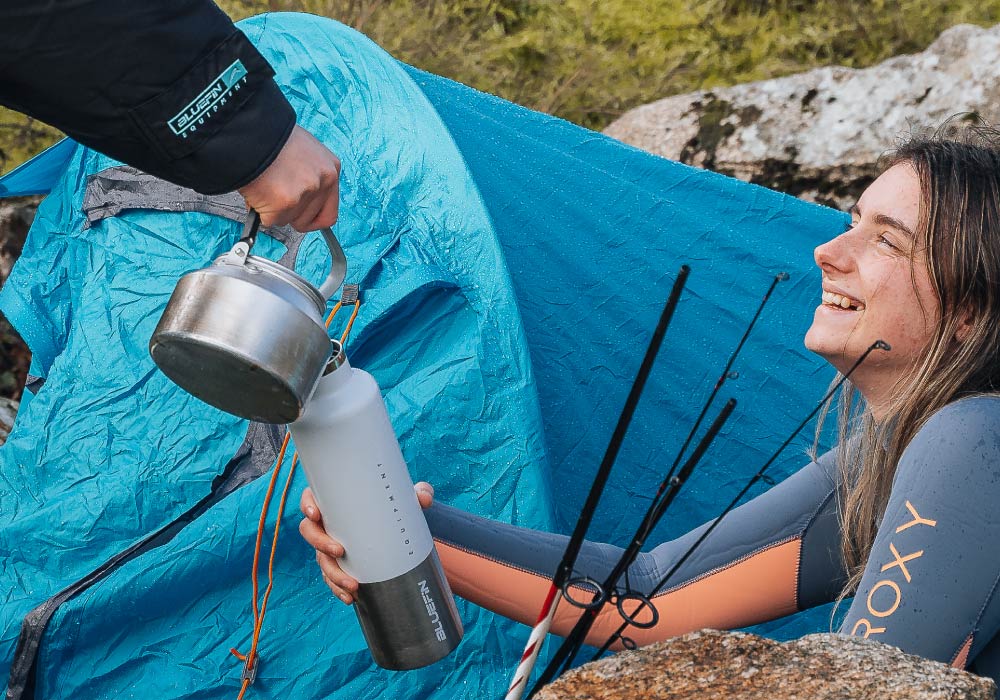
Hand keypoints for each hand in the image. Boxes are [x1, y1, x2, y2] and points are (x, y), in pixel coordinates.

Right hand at [238, 125, 340, 231]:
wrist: (250, 130)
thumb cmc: (271, 137)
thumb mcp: (303, 151)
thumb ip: (308, 177)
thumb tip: (302, 201)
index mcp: (331, 169)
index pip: (329, 214)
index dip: (310, 218)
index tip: (299, 218)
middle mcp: (323, 182)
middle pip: (306, 220)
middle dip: (288, 214)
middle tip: (274, 195)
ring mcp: (305, 193)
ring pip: (287, 221)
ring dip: (273, 211)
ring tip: (265, 186)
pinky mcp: (285, 202)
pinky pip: (270, 220)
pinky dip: (259, 210)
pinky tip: (257, 190)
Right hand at [299, 482, 434, 603]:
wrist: (401, 530)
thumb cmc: (396, 507)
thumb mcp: (408, 499)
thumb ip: (418, 493)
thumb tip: (424, 498)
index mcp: (337, 502)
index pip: (312, 499)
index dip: (307, 505)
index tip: (315, 514)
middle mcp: (329, 524)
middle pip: (310, 532)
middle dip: (320, 543)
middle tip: (339, 551)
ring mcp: (331, 546)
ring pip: (322, 560)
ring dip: (333, 574)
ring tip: (352, 585)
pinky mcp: (340, 565)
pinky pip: (332, 578)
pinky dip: (338, 588)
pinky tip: (350, 597)